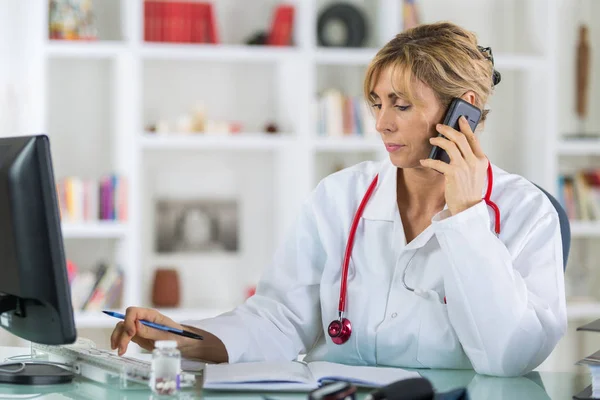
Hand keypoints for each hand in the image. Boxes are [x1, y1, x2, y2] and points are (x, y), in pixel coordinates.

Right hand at [110, 306, 228, 362]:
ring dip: (117, 338)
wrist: (182, 343)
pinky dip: (119, 341)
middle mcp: (143, 319)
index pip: (133, 311)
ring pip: (122, 328)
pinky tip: (119, 350)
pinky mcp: (137, 335)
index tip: (131, 334)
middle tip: (121, 347)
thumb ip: (150, 331)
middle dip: (121, 333)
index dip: (129, 321)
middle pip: (125, 321)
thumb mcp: (165, 336)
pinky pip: (124, 336)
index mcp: (151, 315)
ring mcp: (139, 327)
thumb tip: (136, 325)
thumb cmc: (177, 337)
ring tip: (119, 351)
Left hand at [419, 116, 487, 215]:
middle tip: (439, 126)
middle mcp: (474, 161)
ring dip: (438, 140)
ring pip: (450, 145)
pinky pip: (438, 161)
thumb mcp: (476, 173)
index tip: (460, 119)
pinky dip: (429, 160)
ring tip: (432, 140)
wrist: (467, 206)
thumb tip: (458, 147)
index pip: (474, 138)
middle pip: (460, 138)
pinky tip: (424, 160)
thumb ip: (471, 159)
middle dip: (448, 129)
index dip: (466, 127)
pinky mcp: (453, 173)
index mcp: (481, 160)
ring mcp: (464, 167)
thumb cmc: (469, 190)